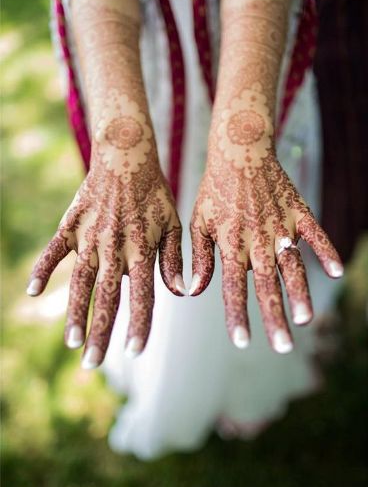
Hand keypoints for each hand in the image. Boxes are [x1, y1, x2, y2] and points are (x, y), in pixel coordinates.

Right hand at [26, 91, 183, 367]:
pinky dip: (42, 269)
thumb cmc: (154, 192)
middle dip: (101, 333)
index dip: (139, 326)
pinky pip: (54, 250)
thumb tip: (182, 292)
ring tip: (71, 342)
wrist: (127, 156)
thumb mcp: (173, 223)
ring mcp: (90, 237)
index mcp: (141, 250)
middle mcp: (114, 249)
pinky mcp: (72, 225)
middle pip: (107, 298)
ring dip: (75, 313)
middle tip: (93, 364)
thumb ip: (175, 259)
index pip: (142, 297)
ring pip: (80, 282)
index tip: (135, 352)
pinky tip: (32, 291)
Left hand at [190, 97, 342, 353]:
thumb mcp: (198, 222)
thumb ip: (199, 258)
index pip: (234, 288)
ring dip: (299, 294)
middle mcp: (258, 239)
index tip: (242, 342)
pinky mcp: (298, 212)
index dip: (238, 316)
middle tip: (283, 347)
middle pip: (267, 286)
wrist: (239, 152)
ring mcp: (281, 226)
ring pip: (293, 266)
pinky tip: (335, 272)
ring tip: (304, 320)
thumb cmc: (214, 190)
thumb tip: (192, 291)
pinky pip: (315, 234)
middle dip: (274, 319)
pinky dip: (326, 252)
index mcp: (232, 244)